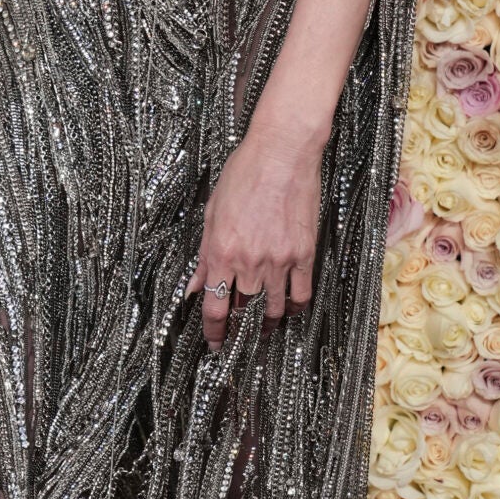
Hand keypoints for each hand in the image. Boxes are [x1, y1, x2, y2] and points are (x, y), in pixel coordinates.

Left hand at [189, 121, 321, 348]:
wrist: (282, 154)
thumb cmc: (243, 175)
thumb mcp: (212, 213)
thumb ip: (203, 255)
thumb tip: (194, 285)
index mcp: (221, 252)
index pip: (215, 307)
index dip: (214, 331)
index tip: (214, 344)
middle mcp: (249, 262)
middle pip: (244, 311)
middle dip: (239, 329)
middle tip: (239, 338)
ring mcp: (279, 260)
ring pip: (274, 309)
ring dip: (267, 324)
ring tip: (264, 330)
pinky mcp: (305, 254)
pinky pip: (302, 294)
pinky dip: (295, 307)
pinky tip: (290, 311)